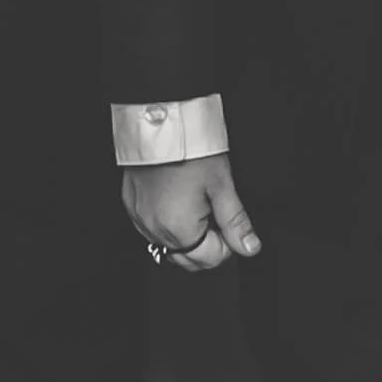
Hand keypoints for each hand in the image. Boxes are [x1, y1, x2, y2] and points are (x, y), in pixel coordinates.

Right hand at [122, 152, 260, 273]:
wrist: (160, 122)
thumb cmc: (191, 150)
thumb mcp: (222, 185)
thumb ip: (235, 221)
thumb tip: (250, 247)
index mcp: (179, 229)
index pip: (210, 259)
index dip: (227, 243)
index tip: (228, 222)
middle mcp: (154, 230)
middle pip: (188, 258)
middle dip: (207, 244)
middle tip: (215, 213)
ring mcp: (140, 219)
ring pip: (169, 245)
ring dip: (186, 235)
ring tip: (196, 203)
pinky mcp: (131, 206)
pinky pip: (151, 228)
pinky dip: (166, 222)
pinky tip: (176, 200)